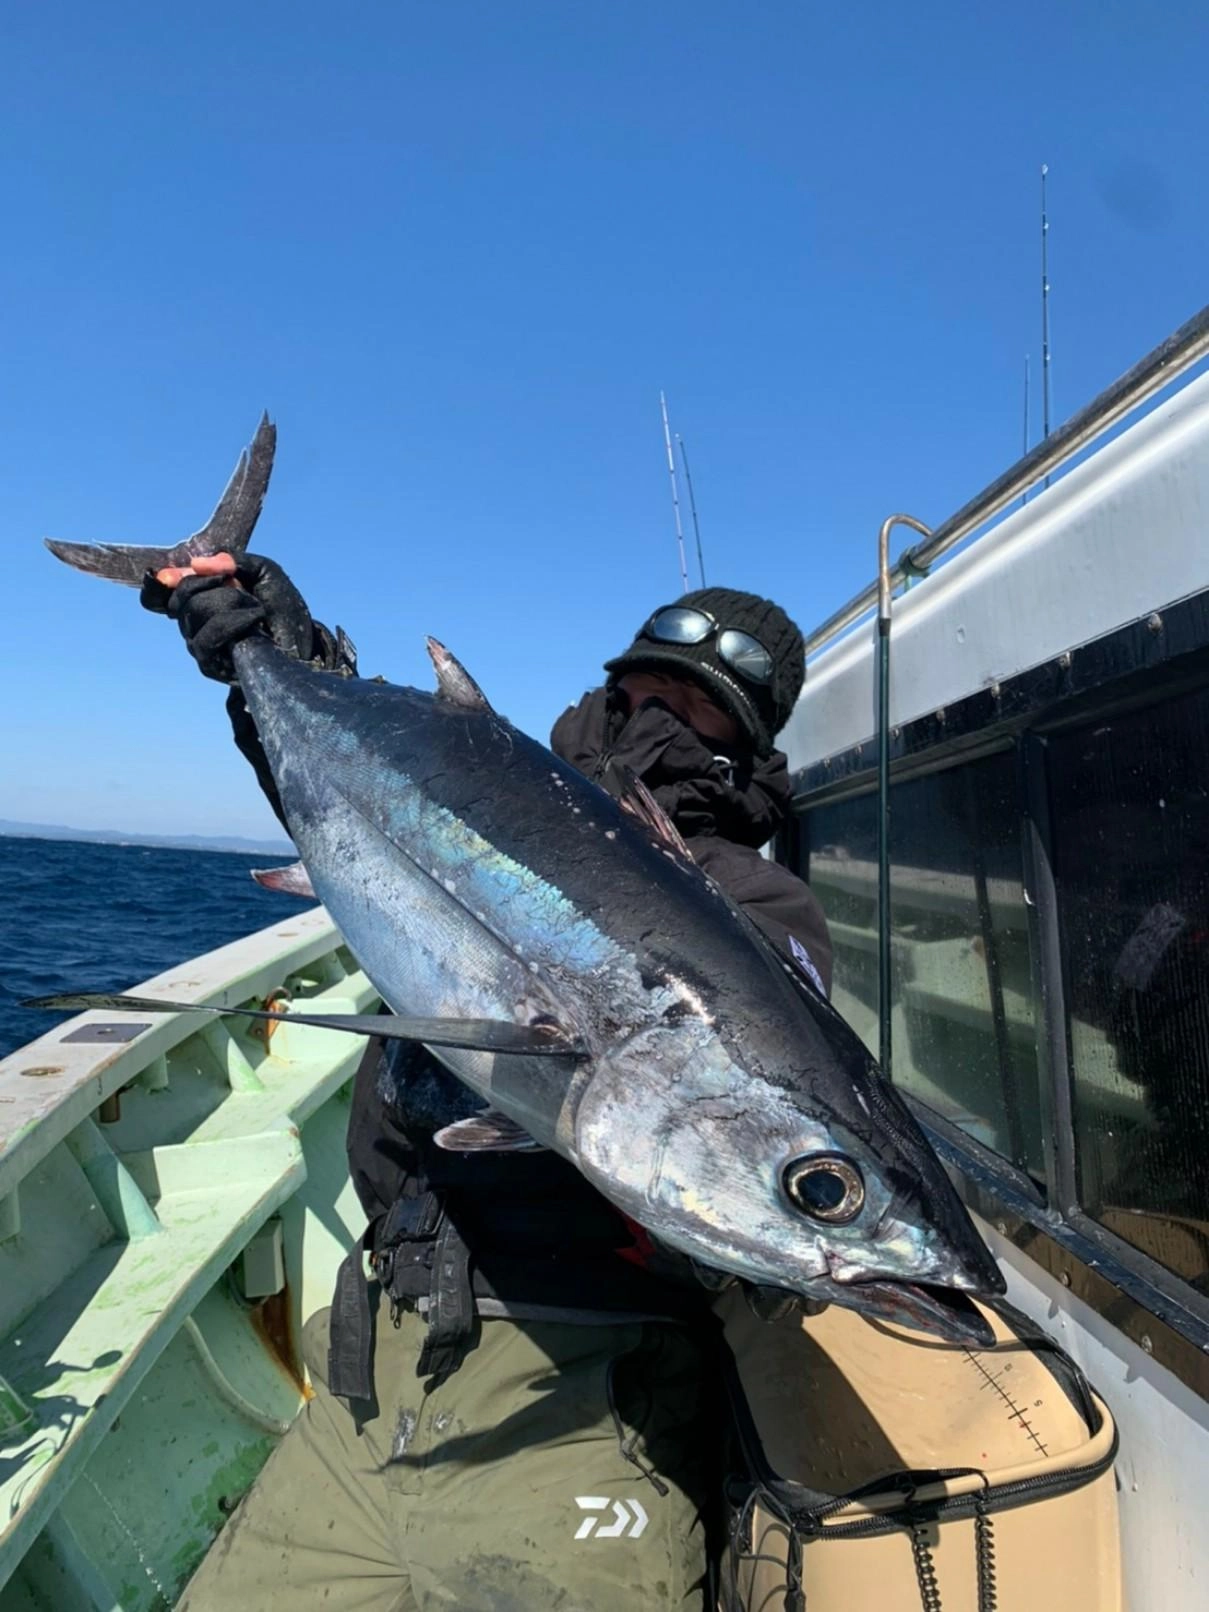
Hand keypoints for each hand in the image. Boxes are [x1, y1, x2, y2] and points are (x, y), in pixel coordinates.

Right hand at [140, 552, 316, 682]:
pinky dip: (231, 621)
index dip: (172, 577)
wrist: (306, 645)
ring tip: (256, 608)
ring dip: (229, 600)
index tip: (175, 571)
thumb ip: (233, 561)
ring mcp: (200, 645)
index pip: (172, 590)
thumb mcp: (264, 572)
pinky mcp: (209, 665)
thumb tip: (197, 563)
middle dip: (215, 583)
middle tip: (244, 589)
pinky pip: (206, 637)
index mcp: (204, 600)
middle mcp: (196, 623)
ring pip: (195, 610)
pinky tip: (253, 620)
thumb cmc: (285, 612)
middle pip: (182, 596)